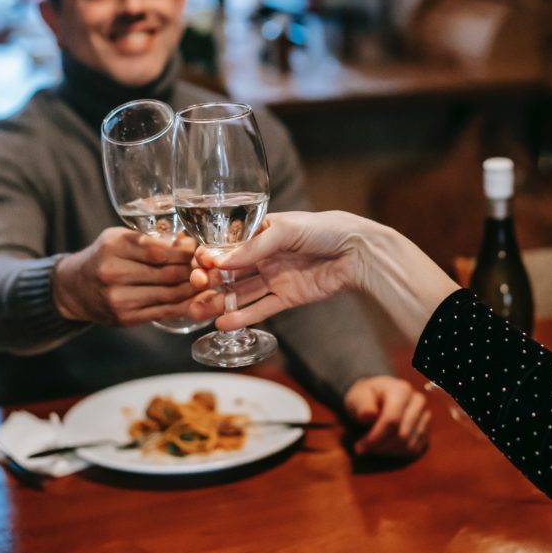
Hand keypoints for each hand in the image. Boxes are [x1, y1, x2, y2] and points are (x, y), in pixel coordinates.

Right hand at [53, 227, 198, 326]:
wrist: (75, 288)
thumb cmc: (103, 257)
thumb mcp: (120, 238)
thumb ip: (152, 240)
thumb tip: (190, 244)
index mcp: (113, 246)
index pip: (160, 251)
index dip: (185, 253)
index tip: (198, 251)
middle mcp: (113, 272)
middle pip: (168, 273)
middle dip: (193, 271)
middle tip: (209, 268)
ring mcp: (118, 298)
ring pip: (169, 294)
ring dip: (193, 289)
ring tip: (206, 282)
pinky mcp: (125, 318)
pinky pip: (164, 312)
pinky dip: (184, 305)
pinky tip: (195, 299)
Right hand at [189, 211, 371, 330]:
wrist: (358, 251)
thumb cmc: (325, 229)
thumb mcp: (286, 230)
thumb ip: (253, 248)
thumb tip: (219, 262)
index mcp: (261, 232)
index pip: (228, 246)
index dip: (210, 256)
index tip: (197, 264)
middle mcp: (264, 256)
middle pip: (229, 272)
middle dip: (209, 281)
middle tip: (193, 289)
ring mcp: (274, 277)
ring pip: (240, 292)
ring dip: (218, 302)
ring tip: (196, 311)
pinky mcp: (287, 297)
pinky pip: (260, 309)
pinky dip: (242, 317)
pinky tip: (222, 323)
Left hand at [343, 376, 429, 457]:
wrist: (378, 396)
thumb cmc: (366, 397)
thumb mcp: (358, 396)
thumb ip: (362, 405)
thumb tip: (367, 415)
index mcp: (401, 390)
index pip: (392, 420)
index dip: (375, 437)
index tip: (359, 446)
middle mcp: (418, 402)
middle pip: (402, 435)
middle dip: (379, 446)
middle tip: (362, 447)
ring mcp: (424, 416)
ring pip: (408, 445)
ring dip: (386, 451)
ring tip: (372, 445)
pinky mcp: (426, 429)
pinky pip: (413, 449)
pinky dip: (396, 452)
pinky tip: (383, 446)